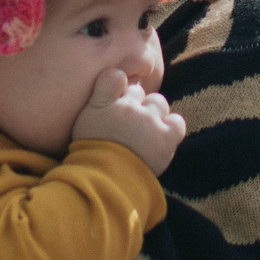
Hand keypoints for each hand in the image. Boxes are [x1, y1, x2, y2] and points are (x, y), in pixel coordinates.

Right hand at [72, 68, 186, 174]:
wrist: (106, 183)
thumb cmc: (90, 156)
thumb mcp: (82, 123)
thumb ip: (98, 98)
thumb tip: (115, 77)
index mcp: (104, 103)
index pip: (115, 76)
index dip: (119, 84)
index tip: (118, 95)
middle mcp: (127, 107)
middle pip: (137, 92)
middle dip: (135, 103)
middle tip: (128, 124)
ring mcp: (148, 121)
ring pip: (158, 103)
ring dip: (153, 113)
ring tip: (144, 132)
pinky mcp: (165, 137)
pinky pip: (177, 122)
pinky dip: (172, 127)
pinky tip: (163, 136)